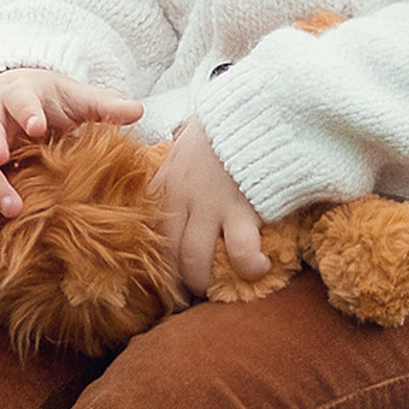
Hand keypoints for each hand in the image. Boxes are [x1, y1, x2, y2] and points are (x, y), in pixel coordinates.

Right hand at [0, 69, 145, 229]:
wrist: (4, 99)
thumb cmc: (46, 101)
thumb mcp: (72, 96)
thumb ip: (102, 105)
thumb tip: (138, 110)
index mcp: (16, 95)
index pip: (19, 100)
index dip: (26, 112)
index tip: (38, 126)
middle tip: (2, 163)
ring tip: (7, 209)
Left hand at [155, 117, 268, 297]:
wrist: (260, 107)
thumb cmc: (229, 124)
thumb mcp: (191, 138)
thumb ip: (180, 153)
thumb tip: (178, 147)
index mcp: (165, 182)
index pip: (148, 232)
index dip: (154, 261)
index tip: (162, 279)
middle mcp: (180, 197)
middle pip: (167, 255)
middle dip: (176, 285)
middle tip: (188, 300)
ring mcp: (209, 204)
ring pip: (194, 261)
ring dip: (204, 284)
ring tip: (218, 293)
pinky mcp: (241, 208)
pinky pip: (239, 251)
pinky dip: (249, 266)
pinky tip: (259, 269)